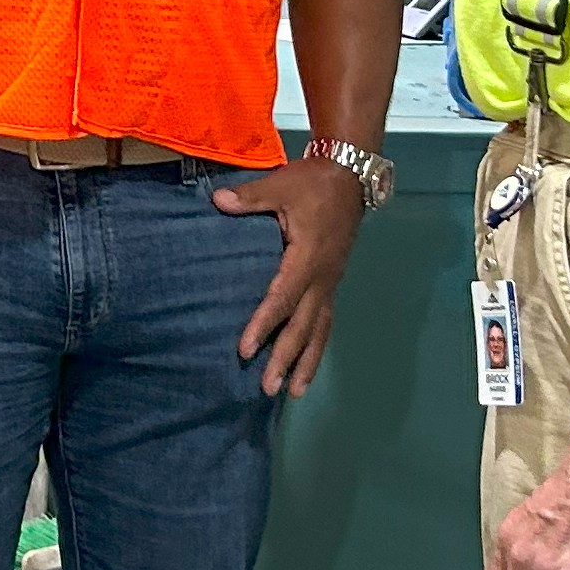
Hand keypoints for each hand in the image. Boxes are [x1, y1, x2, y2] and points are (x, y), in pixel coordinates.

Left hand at [208, 156, 370, 394]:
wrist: (350, 176)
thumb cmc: (312, 184)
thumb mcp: (281, 185)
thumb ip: (250, 197)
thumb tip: (219, 201)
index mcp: (307, 257)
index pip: (282, 298)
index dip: (264, 324)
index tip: (246, 350)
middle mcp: (322, 278)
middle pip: (304, 326)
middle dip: (286, 359)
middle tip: (268, 388)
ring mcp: (330, 282)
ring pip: (320, 331)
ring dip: (307, 362)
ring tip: (294, 393)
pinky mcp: (332, 282)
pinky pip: (325, 321)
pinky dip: (317, 345)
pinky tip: (308, 364)